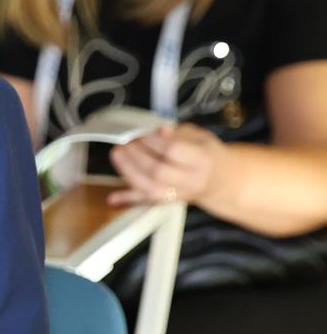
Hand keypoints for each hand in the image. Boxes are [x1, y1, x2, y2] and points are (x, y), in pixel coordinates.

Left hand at [108, 124, 231, 207]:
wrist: (220, 180)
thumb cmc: (205, 153)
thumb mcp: (198, 136)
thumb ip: (178, 133)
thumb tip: (159, 130)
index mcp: (202, 160)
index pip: (173, 151)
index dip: (153, 141)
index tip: (142, 133)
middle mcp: (191, 180)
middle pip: (158, 172)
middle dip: (136, 156)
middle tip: (126, 142)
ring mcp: (179, 194)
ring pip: (151, 189)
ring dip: (129, 172)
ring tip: (118, 154)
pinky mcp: (168, 202)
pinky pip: (146, 203)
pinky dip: (128, 199)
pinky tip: (112, 198)